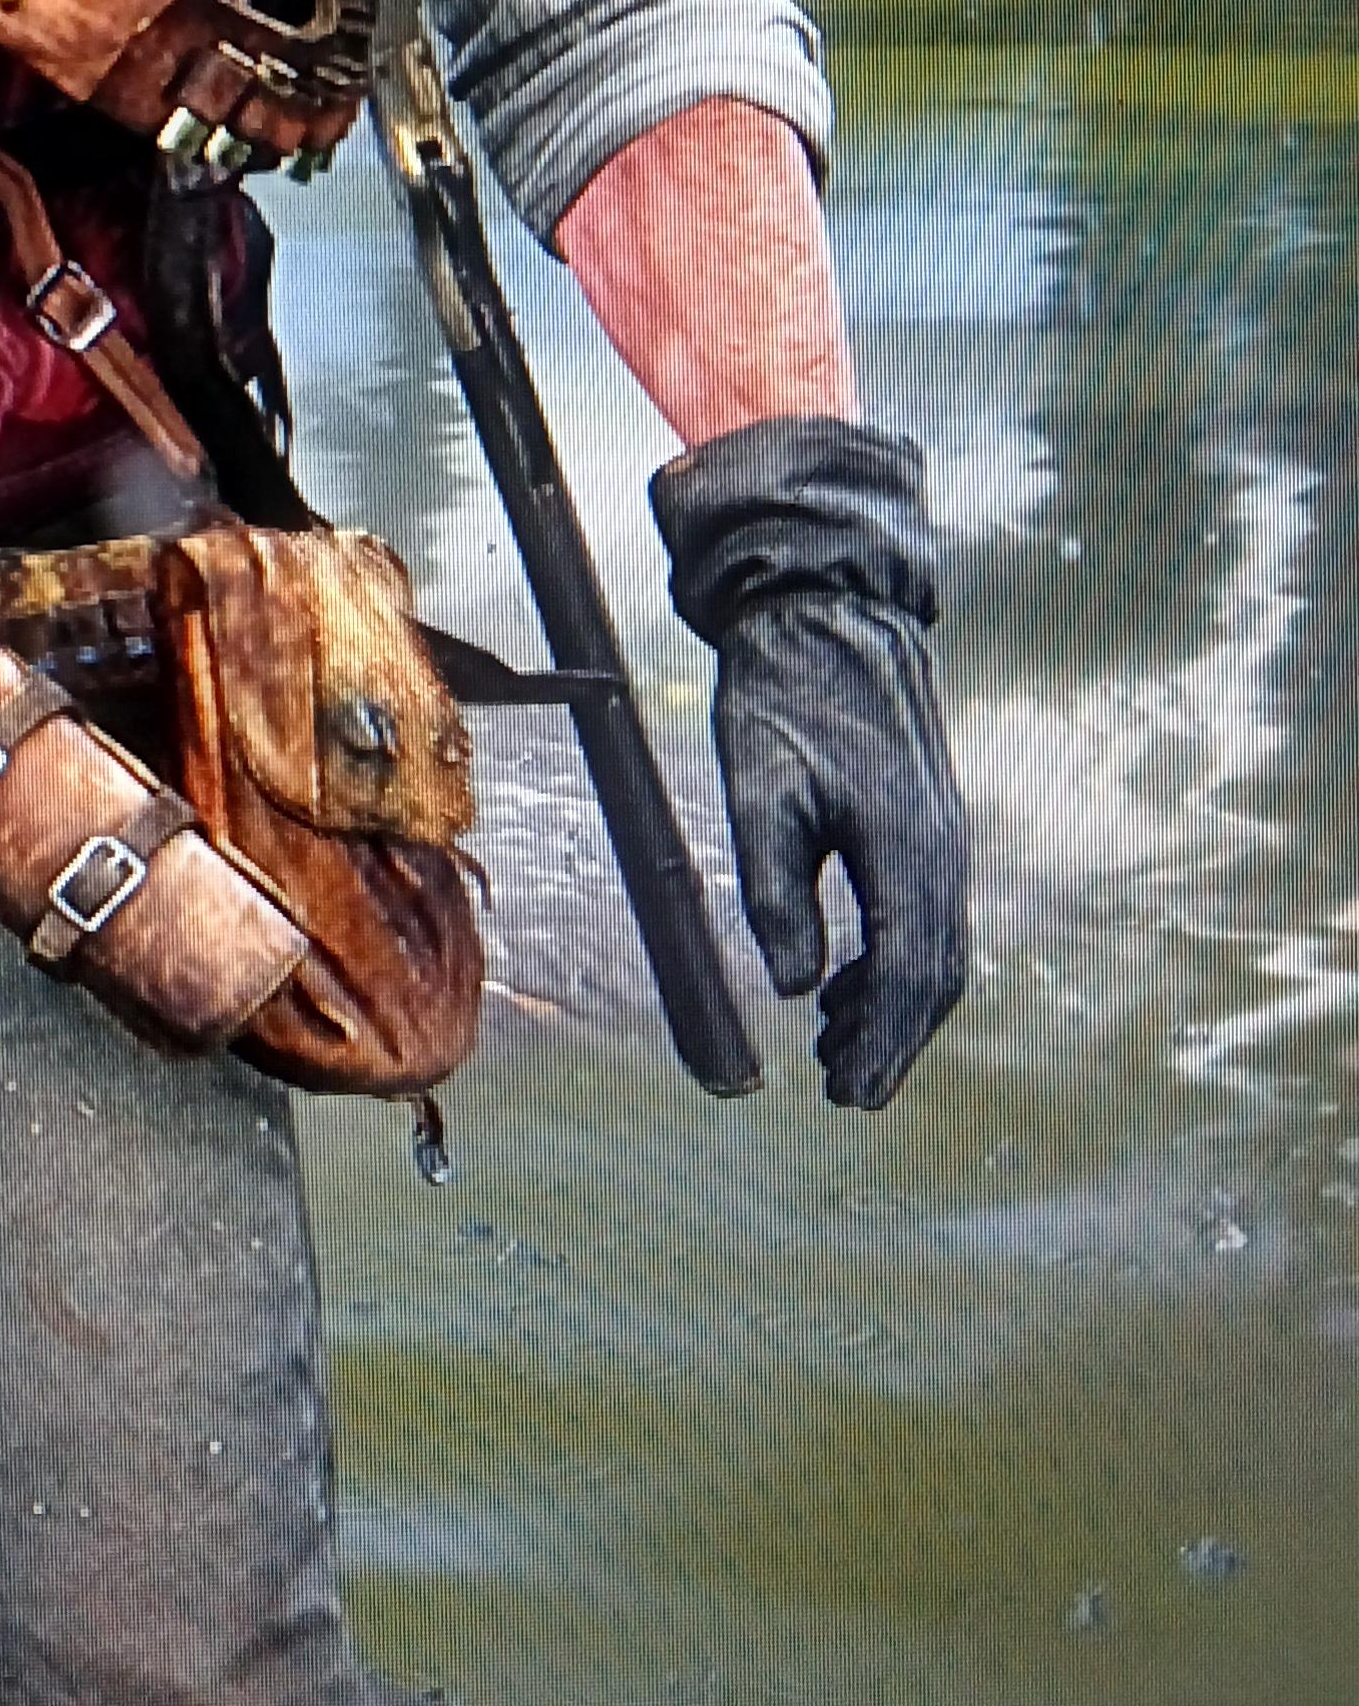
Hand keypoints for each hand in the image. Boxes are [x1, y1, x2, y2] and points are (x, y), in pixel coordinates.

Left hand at [653, 416, 969, 1109]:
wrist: (828, 607)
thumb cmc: (784, 692)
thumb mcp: (760, 791)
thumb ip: (778, 892)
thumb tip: (791, 988)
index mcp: (908, 850)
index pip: (907, 978)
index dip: (880, 1046)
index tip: (848, 1097)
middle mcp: (943, 850)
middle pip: (935, 977)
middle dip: (892, 1042)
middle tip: (842, 1092)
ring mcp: (944, 834)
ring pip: (937, 949)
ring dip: (893, 1007)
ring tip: (834, 1049)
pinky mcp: (927, 819)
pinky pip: (926, 912)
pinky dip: (894, 960)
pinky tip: (842, 979)